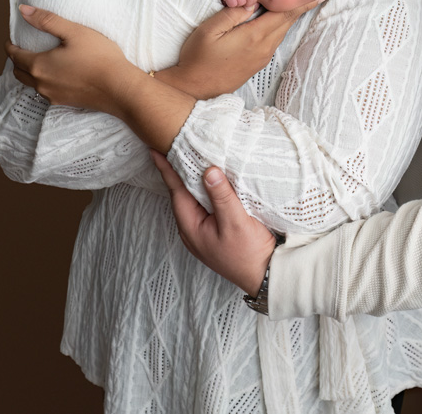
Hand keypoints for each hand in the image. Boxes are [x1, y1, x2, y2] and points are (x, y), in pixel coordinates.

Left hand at [4, 5, 136, 116]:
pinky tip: (55, 74)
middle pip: (18, 72)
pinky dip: (42, 81)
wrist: (120, 89)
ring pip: (31, 84)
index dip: (10, 46)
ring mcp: (53, 95)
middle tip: (22, 48)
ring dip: (28, 72)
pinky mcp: (65, 102)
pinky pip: (45, 91)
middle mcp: (41, 84)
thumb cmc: (100, 58)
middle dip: (16, 60)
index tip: (12, 39)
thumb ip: (46, 20)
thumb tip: (23, 10)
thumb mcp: (74, 32)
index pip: (14, 56)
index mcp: (39, 66)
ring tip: (38, 59)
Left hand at [151, 150, 274, 295]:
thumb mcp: (235, 223)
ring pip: (194, 199)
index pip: (176, 191)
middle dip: (177, 171)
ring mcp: (204, 230)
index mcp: (191, 227)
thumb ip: (221, 197)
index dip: (166, 169)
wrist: (266, 275)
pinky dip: (206, 189)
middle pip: (182, 194)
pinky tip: (211, 180)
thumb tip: (208, 171)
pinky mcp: (216, 230)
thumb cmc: (249, 254)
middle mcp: (193, 229)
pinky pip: (206, 204)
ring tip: (189, 157)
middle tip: (172, 147)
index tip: (155, 150)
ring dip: (193, 179)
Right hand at [163, 0, 320, 99]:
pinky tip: (276, 22)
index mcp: (254, 37)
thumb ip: (233, 13)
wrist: (193, 89)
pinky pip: (274, 42)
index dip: (302, 4)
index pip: (284, 15)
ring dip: (290, 18)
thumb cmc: (197, 58)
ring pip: (281, 33)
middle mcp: (263, 48)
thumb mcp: (209, 30)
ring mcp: (261, 58)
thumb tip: (253, 1)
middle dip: (300, 8)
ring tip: (298, 5)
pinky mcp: (256, 64)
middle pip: (286, 23)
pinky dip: (279, 28)